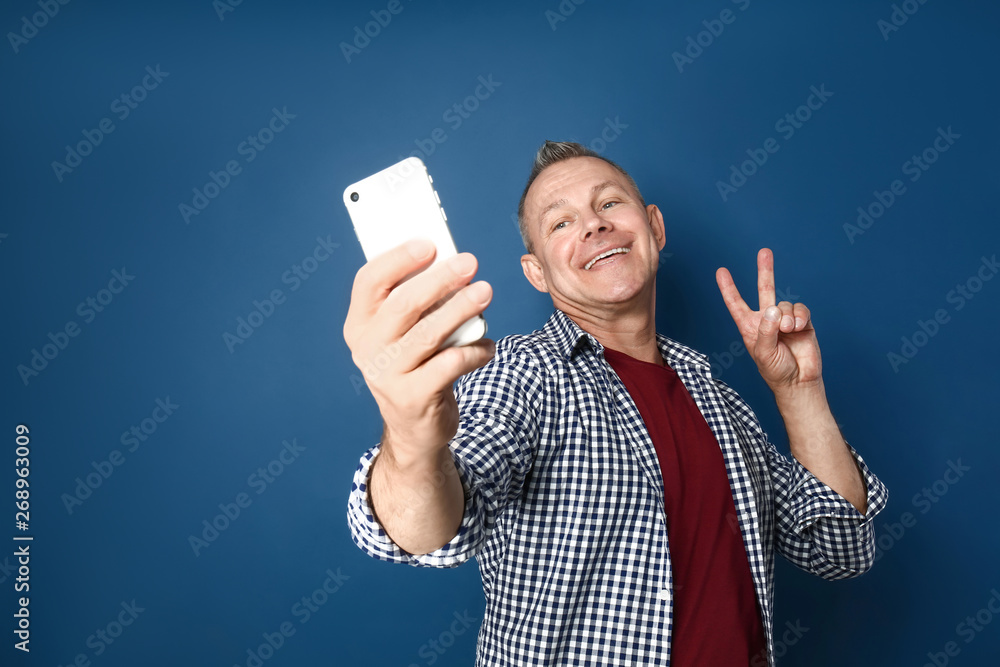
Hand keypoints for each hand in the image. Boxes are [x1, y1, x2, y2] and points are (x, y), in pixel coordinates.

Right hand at [343, 239, 494, 461]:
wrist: (414, 426)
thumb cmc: (415, 365)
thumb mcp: (405, 333)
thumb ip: (418, 303)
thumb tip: (453, 263)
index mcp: (361, 323)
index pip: (369, 281)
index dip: (398, 259)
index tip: (430, 244)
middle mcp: (367, 348)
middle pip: (402, 304)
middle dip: (439, 279)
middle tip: (470, 262)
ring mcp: (387, 375)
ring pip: (428, 334)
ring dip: (461, 309)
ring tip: (485, 292)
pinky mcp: (413, 397)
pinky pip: (450, 364)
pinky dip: (475, 351)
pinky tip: (487, 345)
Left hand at [715, 248, 820, 394]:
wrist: (799, 380)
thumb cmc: (776, 370)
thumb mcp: (764, 352)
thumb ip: (766, 330)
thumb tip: (773, 309)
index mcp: (750, 326)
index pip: (736, 304)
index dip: (728, 288)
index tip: (721, 271)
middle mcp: (766, 319)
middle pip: (764, 289)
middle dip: (765, 270)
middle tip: (764, 252)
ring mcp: (784, 319)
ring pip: (784, 304)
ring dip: (787, 317)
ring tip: (789, 331)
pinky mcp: (802, 322)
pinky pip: (800, 309)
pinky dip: (800, 317)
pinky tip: (799, 328)